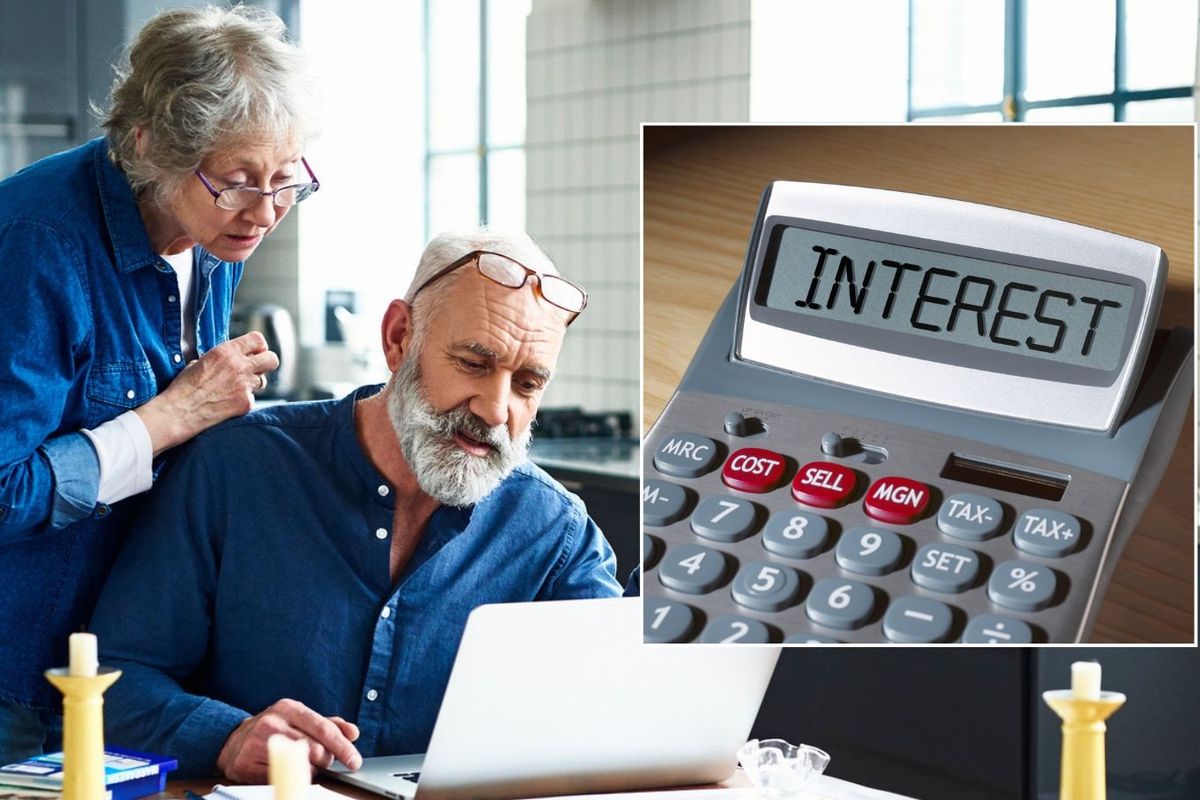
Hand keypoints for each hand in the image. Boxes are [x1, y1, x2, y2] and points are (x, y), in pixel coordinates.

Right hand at [135, 332, 278, 454]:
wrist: (179, 411)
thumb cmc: (184, 387)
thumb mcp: (201, 361)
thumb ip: (222, 358)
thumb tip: (232, 359)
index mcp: (227, 351)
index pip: (257, 339)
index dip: (259, 346)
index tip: (256, 352)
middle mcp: (240, 366)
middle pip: (272, 359)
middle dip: (267, 363)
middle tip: (257, 369)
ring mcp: (245, 385)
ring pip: (263, 381)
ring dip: (253, 384)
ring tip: (234, 388)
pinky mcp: (246, 403)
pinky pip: (252, 398)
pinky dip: (243, 401)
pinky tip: (227, 403)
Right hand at [217, 699, 362, 783]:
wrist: (233, 740)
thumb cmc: (275, 729)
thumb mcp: (301, 720)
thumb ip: (329, 725)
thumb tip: (353, 733)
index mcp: (289, 708)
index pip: (324, 729)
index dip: (343, 747)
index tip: (355, 761)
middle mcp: (272, 722)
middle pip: (314, 750)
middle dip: (326, 759)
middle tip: (323, 760)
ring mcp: (257, 743)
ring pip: (299, 765)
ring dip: (308, 769)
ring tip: (301, 762)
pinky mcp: (245, 764)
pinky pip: (279, 778)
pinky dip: (287, 777)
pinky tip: (282, 768)